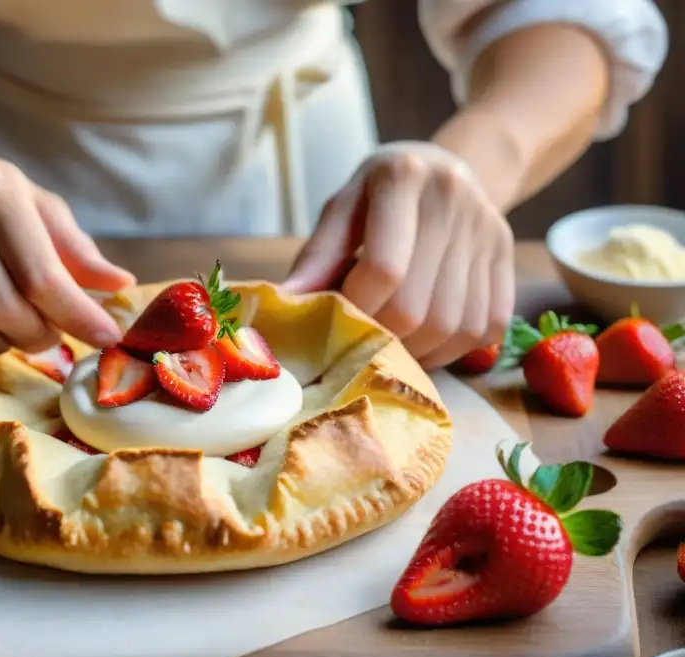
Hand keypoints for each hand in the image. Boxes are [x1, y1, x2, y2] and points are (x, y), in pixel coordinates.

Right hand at [0, 159, 133, 355]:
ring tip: (14, 328)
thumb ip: (78, 251)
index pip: (41, 274)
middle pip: (4, 308)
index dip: (77, 315)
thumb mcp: (39, 214)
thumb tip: (121, 284)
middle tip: (50, 335)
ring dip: (3, 343)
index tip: (106, 338)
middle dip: (39, 334)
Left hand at [281, 142, 514, 369]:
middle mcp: (452, 197)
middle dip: (383, 337)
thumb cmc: (378, 195)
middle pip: (417, 306)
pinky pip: (486, 328)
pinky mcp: (508, 256)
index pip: (383, 269)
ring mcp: (487, 229)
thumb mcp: (341, 209)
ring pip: (453, 326)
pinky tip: (426, 339)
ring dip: (417, 351)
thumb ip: (317, 256)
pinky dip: (452, 349)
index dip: (356, 309)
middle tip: (362, 338)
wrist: (447, 167)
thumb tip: (286, 304)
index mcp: (402, 176)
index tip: (337, 322)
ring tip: (391, 341)